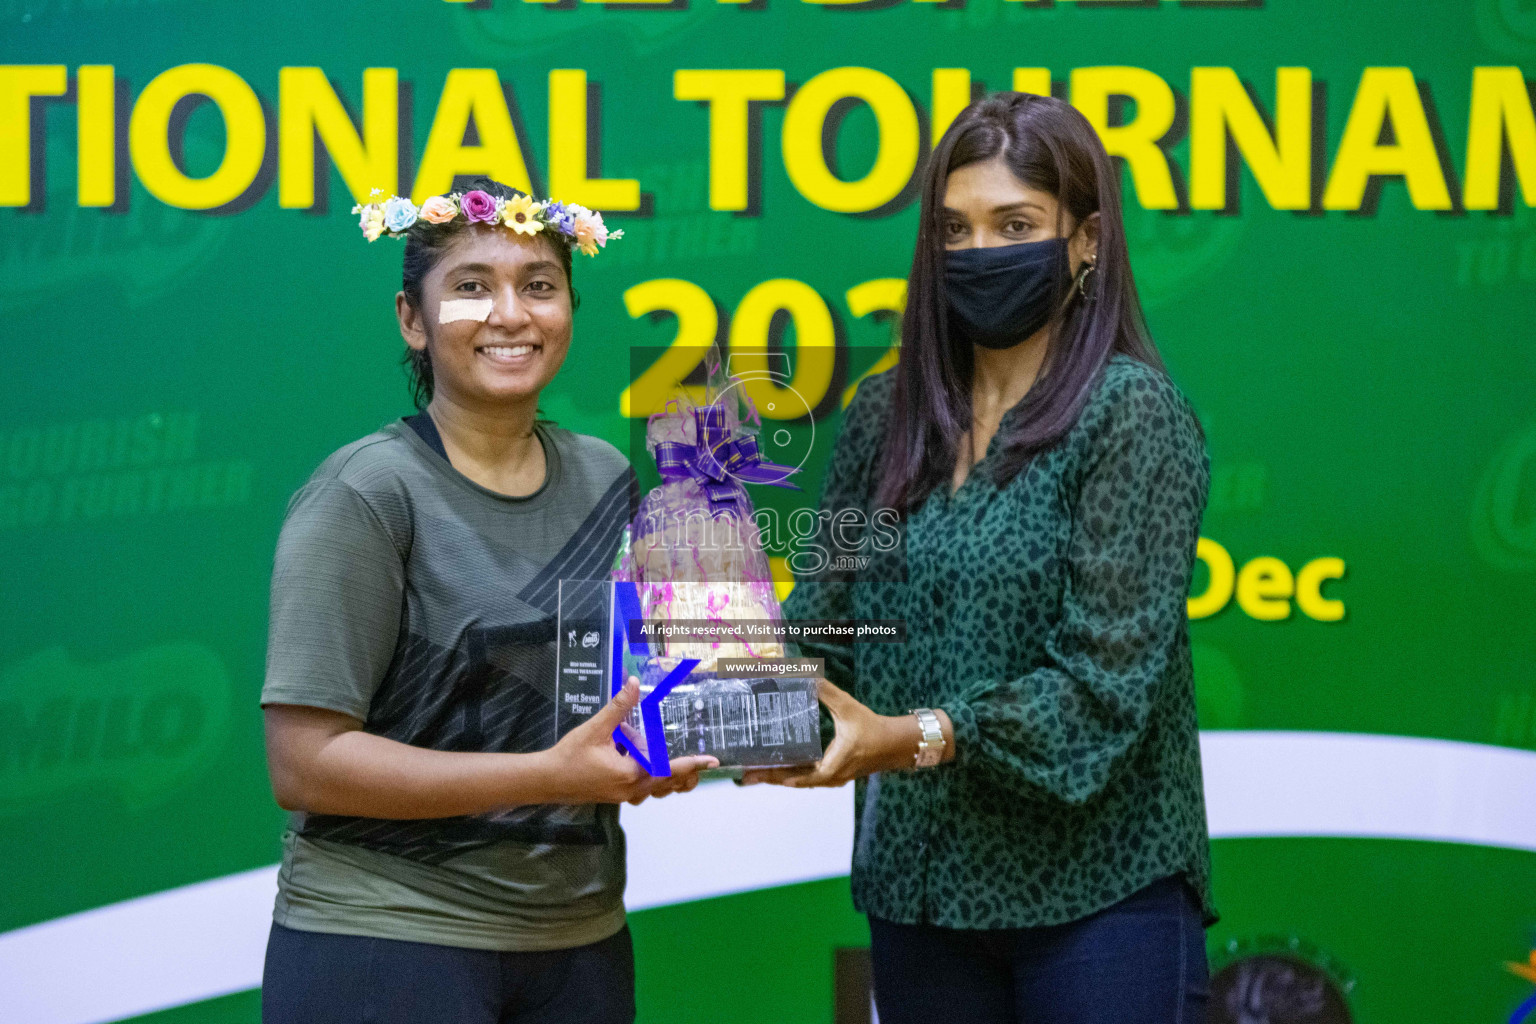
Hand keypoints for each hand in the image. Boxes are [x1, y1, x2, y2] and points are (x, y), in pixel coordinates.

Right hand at [548, 677, 717, 803]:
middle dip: (682, 770)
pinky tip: (635, 756)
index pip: (669, 769)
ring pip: (656, 786)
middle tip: (693, 756)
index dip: (692, 763)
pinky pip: (642, 787)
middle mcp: (631, 789)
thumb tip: (633, 683)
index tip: (712, 760)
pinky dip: (647, 774)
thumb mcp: (595, 728)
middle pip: (668, 781)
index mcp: (631, 775)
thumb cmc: (569, 758)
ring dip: (663, 772)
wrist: (545, 780)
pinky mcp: (616, 794)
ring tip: (660, 754)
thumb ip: (618, 707)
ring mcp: (624, 795)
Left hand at [739, 679, 920, 788]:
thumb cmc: (873, 728)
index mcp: (832, 766)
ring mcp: (832, 778)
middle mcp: (830, 777)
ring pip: (799, 781)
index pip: (800, 777)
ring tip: (755, 772)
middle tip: (744, 776)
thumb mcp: (848, 707)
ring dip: (779, 777)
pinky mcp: (833, 774)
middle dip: (769, 778)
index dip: (777, 776)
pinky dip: (792, 773)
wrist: (895, 744)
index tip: (757, 773)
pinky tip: (779, 766)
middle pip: (793, 781)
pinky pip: (807, 777)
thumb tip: (806, 675)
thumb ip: (826, 692)